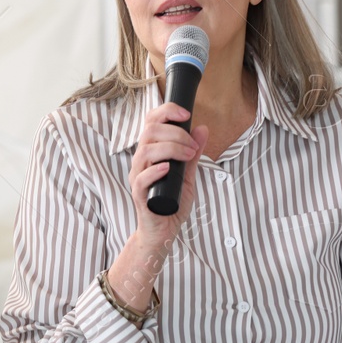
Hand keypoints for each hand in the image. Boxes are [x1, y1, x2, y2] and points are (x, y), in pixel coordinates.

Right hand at [128, 101, 209, 250]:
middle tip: (194, 146)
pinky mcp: (139, 195)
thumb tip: (203, 129)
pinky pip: (142, 178)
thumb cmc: (172, 202)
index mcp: (151, 152)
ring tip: (189, 156)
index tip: (187, 113)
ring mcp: (138, 177)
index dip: (167, 112)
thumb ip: (194, 153)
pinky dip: (155, 170)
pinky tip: (168, 168)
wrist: (164, 231)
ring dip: (171, 148)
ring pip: (146, 151)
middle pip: (150, 132)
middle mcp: (141, 161)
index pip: (151, 121)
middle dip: (176, 133)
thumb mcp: (188, 174)